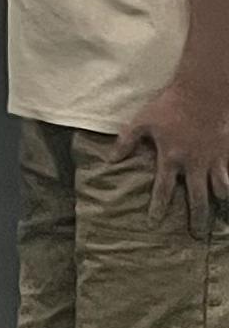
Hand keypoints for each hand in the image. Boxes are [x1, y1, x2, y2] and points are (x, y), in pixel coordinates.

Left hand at [120, 82, 228, 227]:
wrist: (203, 92)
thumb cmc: (169, 105)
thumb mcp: (142, 121)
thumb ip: (126, 141)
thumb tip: (111, 160)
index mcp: (171, 158)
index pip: (163, 190)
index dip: (158, 208)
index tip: (154, 224)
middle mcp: (194, 164)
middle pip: (197, 198)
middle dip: (197, 219)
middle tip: (197, 235)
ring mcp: (214, 159)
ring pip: (221, 190)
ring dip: (221, 204)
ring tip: (222, 218)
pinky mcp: (227, 152)